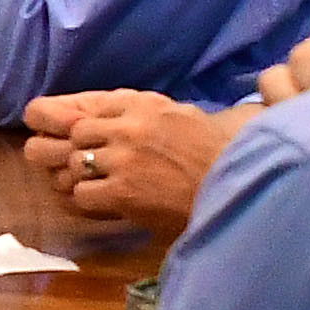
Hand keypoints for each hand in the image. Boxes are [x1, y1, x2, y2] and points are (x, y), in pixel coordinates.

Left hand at [25, 89, 245, 239]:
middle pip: (78, 133)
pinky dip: (90, 200)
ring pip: (76, 162)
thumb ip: (152, 110)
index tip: (97, 140)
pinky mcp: (121, 191)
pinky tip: (108, 203)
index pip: (96, 108)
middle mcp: (128, 128)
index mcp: (144, 106)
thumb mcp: (184, 116)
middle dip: (83, 150)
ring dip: (85, 176)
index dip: (92, 127)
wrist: (232, 186)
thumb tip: (126, 109)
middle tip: (96, 165)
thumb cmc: (216, 153)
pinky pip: (82, 193)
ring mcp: (123, 159)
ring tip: (103, 185)